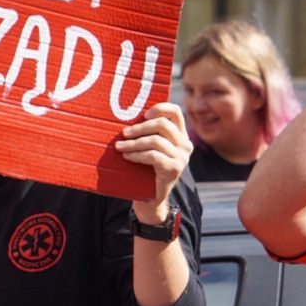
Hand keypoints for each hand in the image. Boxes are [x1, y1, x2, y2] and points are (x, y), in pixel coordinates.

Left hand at [117, 102, 190, 221]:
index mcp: (180, 135)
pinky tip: (127, 156)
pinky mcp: (174, 168)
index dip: (159, 108)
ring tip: (120, 147)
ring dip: (134, 143)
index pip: (175, 112)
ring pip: (156, 141)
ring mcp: (182, 157)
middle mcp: (185, 144)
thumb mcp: (150, 147)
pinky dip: (136, 155)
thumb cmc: (146, 168)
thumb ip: (148, 133)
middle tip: (124, 133)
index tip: (143, 114)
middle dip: (140, 127)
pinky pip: (153, 156)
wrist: (151, 197)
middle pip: (163, 124)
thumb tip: (127, 116)